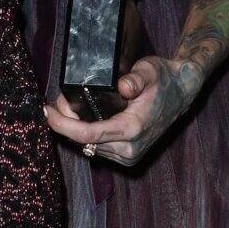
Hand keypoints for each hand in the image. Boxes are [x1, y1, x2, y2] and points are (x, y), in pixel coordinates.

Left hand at [41, 55, 197, 166]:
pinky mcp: (127, 157)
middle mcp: (129, 148)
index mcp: (132, 129)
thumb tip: (122, 87)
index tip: (47, 111)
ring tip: (67, 108)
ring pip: (89, 147)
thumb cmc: (163, 79)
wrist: (182, 93)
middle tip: (57, 101)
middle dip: (65, 123)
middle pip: (83, 141)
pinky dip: (86, 136)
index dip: (62, 125)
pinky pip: (98, 149)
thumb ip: (136, 79)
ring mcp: (128, 155)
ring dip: (75, 130)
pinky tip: (81, 120)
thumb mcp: (149, 71)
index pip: (87, 134)